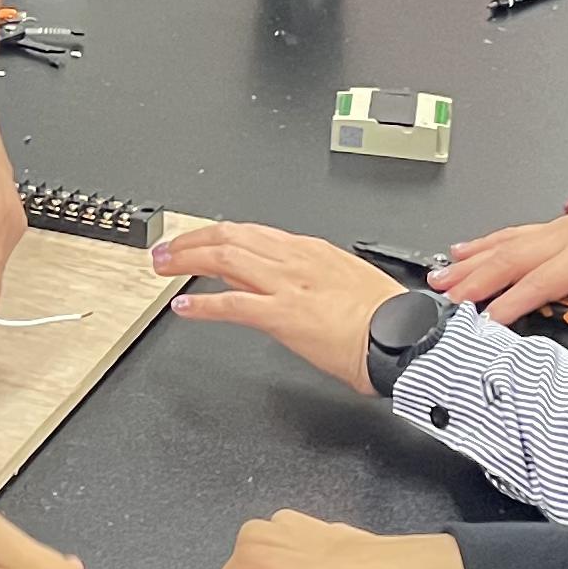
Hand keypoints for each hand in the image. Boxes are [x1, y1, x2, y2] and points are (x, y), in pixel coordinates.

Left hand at [152, 219, 401, 389]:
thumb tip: (287, 283)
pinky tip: (185, 310)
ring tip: (164, 267)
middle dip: (191, 241)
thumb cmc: (384, 316)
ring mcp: (286, 285)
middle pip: (230, 237)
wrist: (403, 334)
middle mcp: (294, 260)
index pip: (252, 234)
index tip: (198, 242)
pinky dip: (202, 306)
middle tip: (166, 250)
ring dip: (187, 261)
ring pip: (224, 258)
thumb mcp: (343, 281)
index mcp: (310, 251)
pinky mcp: (282, 315)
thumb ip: (311, 277)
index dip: (217, 235)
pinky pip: (232, 304)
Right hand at [430, 182, 567, 329]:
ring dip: (471, 261)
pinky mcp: (562, 228)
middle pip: (510, 259)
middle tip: (443, 298)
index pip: (541, 283)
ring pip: (506, 244)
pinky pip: (516, 233)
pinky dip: (487, 242)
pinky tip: (469, 248)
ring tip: (441, 275)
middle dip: (473, 280)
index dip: (510, 303)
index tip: (484, 323)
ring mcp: (562, 230)